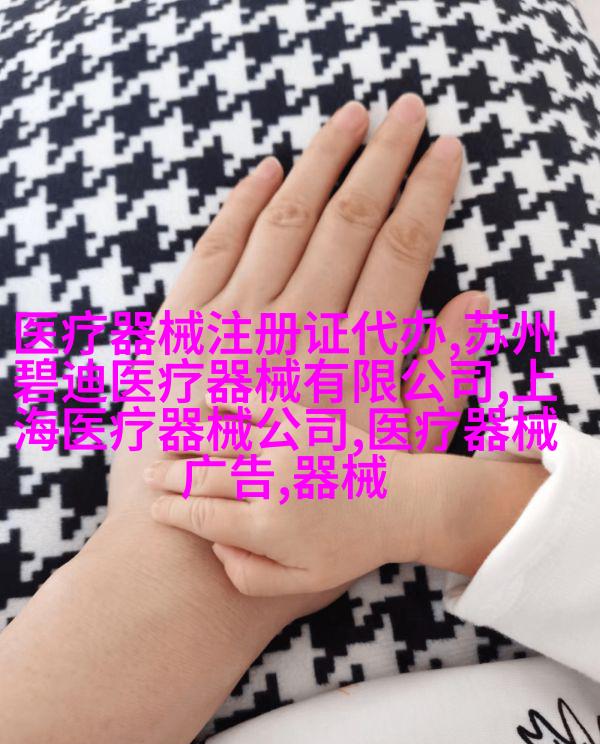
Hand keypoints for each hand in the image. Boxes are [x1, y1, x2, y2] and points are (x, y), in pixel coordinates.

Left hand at [108, 92, 480, 612]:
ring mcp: (235, 326)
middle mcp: (296, 331)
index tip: (447, 149)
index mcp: (352, 358)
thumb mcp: (393, 457)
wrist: (193, 549)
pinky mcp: (183, 332)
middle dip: (383, 156)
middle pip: (348, 220)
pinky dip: (240, 205)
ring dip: (320, 161)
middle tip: (409, 108)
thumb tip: (477, 301)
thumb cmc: (304, 506)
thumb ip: (441, 377)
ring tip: (349, 117)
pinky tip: (267, 171)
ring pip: (286, 221)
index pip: (400, 249)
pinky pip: (214, 249)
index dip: (427, 192)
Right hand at [145, 397, 422, 593]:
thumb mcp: (303, 583)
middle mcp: (268, 483)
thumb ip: (249, 577)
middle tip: (149, 476)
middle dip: (167, 478)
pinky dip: (223, 400)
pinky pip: (251, 404)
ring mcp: (283, 447)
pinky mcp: (299, 420)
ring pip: (217, 439)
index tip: (155, 510)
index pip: (199, 517)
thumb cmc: (350, 547)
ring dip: (184, 440)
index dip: (170, 513)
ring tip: (165, 443)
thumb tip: (214, 546)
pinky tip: (202, 402)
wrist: (400, 503)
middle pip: (199, 477)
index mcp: (265, 528)